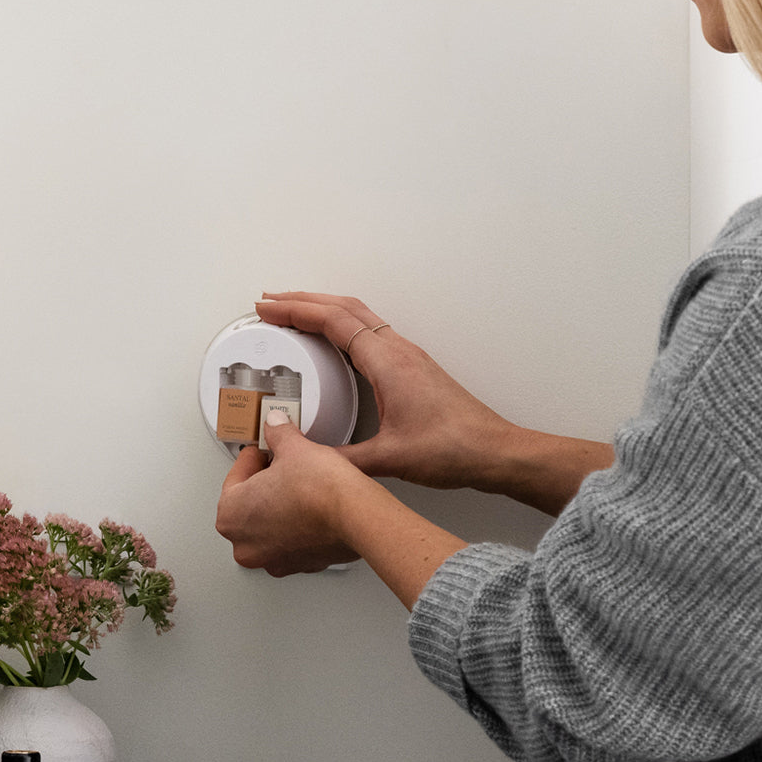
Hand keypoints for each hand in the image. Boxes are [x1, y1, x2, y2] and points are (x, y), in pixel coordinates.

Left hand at [215, 417, 361, 575]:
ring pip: (270, 526)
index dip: (254, 457)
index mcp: (231, 514)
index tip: (265, 449)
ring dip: (280, 506)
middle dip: (265, 484)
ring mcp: (272, 560)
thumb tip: (275, 426)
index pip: (236, 477)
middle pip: (250, 505)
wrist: (357, 516)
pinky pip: (291, 541)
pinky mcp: (300, 565)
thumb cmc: (321, 489)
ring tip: (299, 486)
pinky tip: (312, 509)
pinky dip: (298, 526)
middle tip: (283, 465)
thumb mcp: (293, 447)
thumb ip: (278, 433)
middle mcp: (245, 544)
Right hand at [256, 292, 513, 493]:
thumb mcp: (388, 459)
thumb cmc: (454, 449)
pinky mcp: (413, 368)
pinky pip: (370, 331)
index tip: (267, 308)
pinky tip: (334, 340)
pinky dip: (343, 324)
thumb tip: (307, 460)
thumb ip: (342, 460)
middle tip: (270, 302)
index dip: (294, 310)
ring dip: (323, 308)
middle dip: (302, 300)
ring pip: (359, 316)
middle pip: (343, 308)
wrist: (494, 451)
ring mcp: (407, 356)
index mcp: (387, 361)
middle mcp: (398, 350)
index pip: (332, 320)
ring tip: (293, 313)